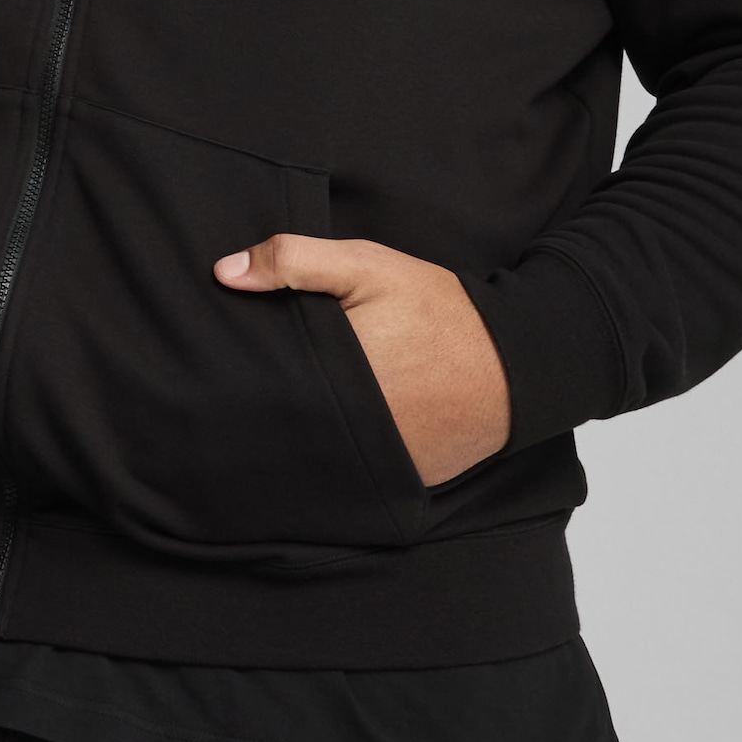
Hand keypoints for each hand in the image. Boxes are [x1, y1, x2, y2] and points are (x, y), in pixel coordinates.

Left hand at [213, 234, 511, 486]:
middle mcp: (353, 426)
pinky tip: (331, 436)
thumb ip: (295, 262)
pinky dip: (340, 457)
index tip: (224, 367)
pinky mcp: (403, 480)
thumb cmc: (438, 309)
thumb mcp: (368, 266)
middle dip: (267, 408)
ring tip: (285, 415)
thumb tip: (224, 272)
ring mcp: (380, 460)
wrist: (518, 361)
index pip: (265, 385)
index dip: (240, 378)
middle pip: (286, 423)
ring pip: (317, 452)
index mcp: (336, 373)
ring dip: (301, 436)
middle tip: (246, 394)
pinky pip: (356, 472)